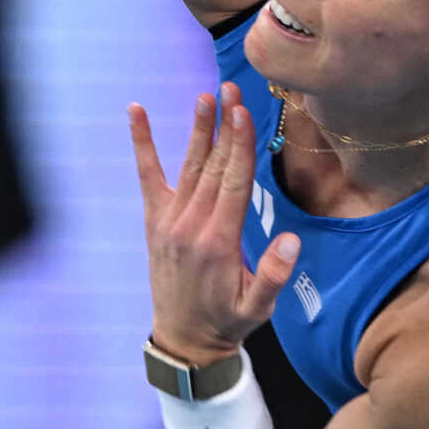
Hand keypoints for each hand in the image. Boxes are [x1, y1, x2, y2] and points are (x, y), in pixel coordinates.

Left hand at [127, 82, 302, 363]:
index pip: (233, 182)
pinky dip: (142, 143)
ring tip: (206, 96)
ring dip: (199, 129)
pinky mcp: (155, 221)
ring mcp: (169, 221)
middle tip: (232, 88)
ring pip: (189, 166)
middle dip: (224, 126)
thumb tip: (292, 241)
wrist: (183, 341)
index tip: (243, 111)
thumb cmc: (227, 322)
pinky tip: (135, 112)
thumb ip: (274, 275)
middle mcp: (190, 226)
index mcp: (218, 242)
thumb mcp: (259, 307)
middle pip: (213, 166)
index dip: (239, 145)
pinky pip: (148, 176)